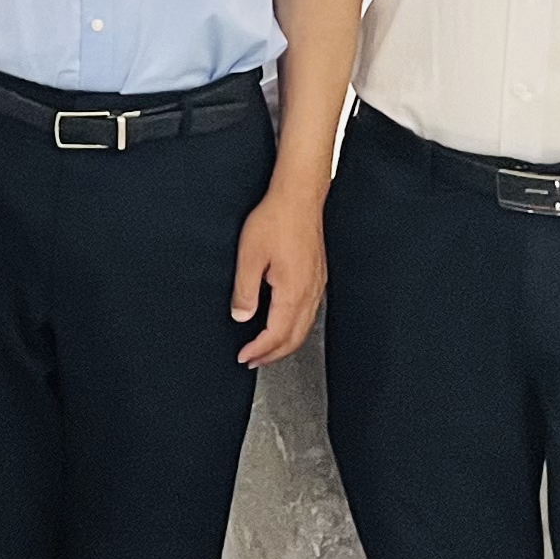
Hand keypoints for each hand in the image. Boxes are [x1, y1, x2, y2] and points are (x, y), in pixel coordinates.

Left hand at [229, 184, 324, 366]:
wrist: (299, 197)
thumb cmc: (275, 220)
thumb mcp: (249, 256)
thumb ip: (245, 291)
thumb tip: (242, 316)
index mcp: (293, 292)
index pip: (276, 334)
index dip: (259, 350)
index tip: (244, 356)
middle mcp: (310, 293)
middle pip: (295, 338)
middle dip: (273, 354)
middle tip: (253, 361)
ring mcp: (317, 286)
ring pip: (304, 328)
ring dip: (285, 343)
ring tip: (266, 350)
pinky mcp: (318, 277)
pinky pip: (309, 314)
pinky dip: (295, 328)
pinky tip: (284, 325)